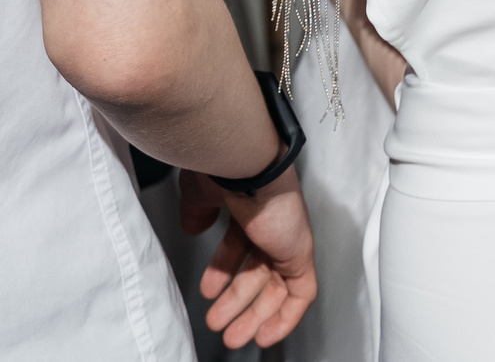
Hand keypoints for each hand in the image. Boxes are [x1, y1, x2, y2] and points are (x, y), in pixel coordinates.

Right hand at [179, 167, 317, 349]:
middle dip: (236, 301)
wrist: (240, 159)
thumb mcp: (200, 195)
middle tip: (218, 321)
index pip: (241, 245)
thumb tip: (193, 227)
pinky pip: (301, 293)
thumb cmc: (221, 167)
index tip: (210, 291)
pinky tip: (265, 335)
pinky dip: (285, 317)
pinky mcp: (301, 251)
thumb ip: (198, 213)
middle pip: (259, 270)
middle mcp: (272, 221)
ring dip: (253, 315)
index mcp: (250, 205)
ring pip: (277, 286)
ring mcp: (288, 236)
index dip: (224, 271)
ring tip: (231, 335)